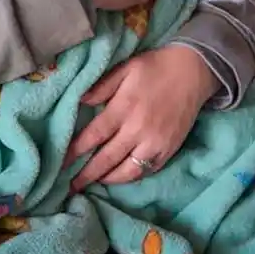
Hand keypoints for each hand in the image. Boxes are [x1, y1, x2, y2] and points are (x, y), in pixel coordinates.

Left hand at [64, 45, 219, 191]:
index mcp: (125, 107)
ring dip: (108, 179)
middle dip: (86, 174)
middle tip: (70, 186)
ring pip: (127, 170)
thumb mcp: (125, 68)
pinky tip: (119, 176)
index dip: (75, 151)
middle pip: (107, 158)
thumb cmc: (155, 67)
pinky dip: (131, 176)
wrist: (194, 71)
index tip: (60, 162)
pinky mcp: (169, 149)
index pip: (94, 135)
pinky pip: (147, 170)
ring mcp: (156, 142)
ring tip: (93, 181)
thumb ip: (101, 86)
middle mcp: (139, 129)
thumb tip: (79, 102)